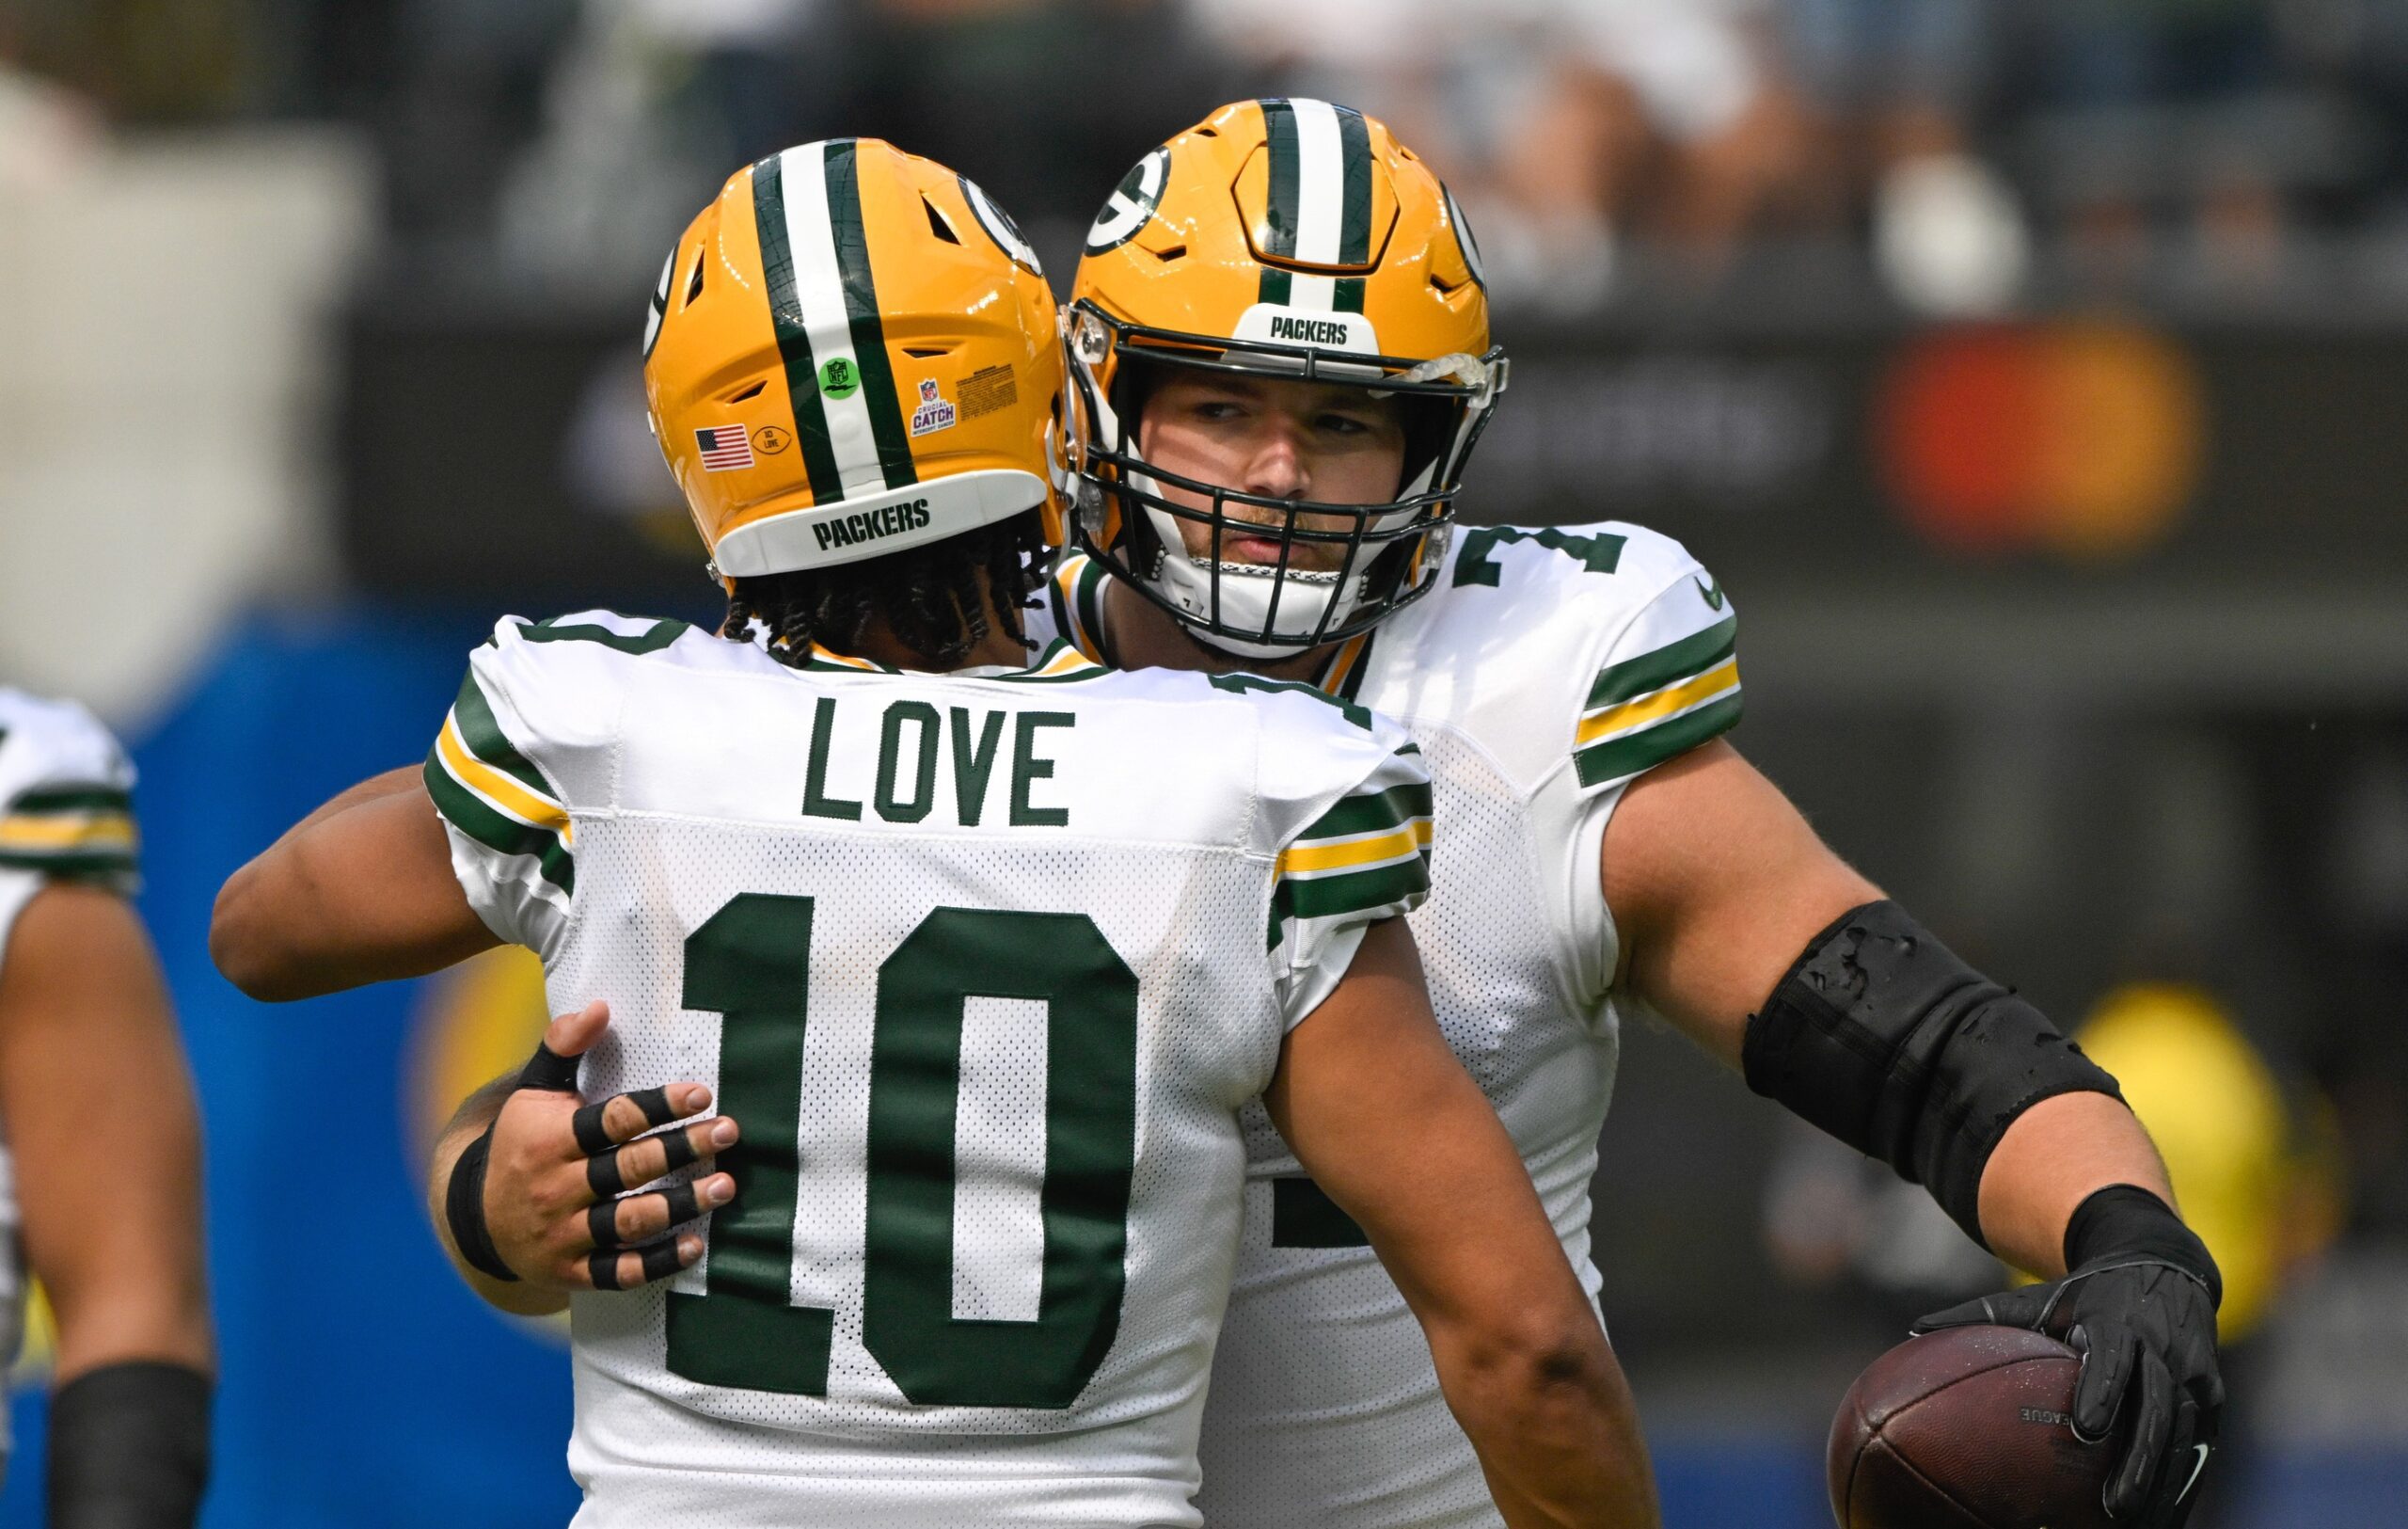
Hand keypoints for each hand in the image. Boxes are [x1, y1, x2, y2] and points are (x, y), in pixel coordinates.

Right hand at [479, 1000, 738, 1291]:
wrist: (475, 1217)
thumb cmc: (521, 1145)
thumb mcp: (533, 1093)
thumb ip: (562, 1047)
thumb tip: (598, 1007)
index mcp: (552, 1140)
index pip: (613, 1121)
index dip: (658, 1106)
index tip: (701, 1094)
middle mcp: (558, 1187)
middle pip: (629, 1168)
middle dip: (681, 1149)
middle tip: (728, 1132)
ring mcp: (565, 1233)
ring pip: (629, 1220)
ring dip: (680, 1205)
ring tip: (724, 1186)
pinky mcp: (573, 1271)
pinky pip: (618, 1272)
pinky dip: (656, 1262)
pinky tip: (694, 1246)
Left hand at [1916, 1258, 2220, 1525]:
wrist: (2163, 1263)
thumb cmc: (2086, 1292)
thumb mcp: (2037, 1294)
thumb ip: (1979, 1315)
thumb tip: (1912, 1329)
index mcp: (2117, 1322)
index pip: (2112, 1358)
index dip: (2101, 1390)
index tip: (2085, 1428)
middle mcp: (2163, 1348)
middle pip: (2158, 1408)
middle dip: (2140, 1459)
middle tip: (2114, 1505)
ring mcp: (2194, 1374)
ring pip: (2184, 1436)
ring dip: (2164, 1484)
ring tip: (2137, 1526)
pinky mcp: (2212, 1396)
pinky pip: (2201, 1447)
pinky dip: (2184, 1484)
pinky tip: (2162, 1521)